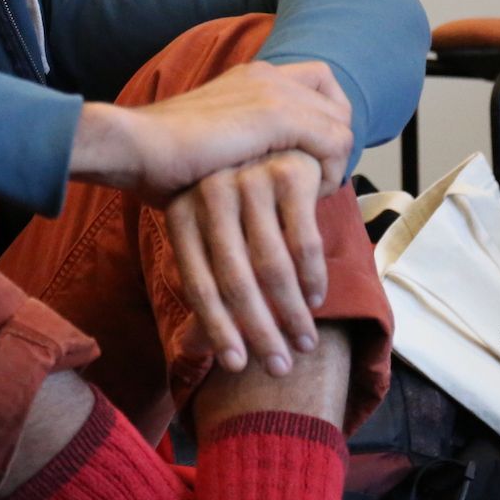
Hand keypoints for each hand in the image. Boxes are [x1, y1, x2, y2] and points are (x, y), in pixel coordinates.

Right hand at [69, 60, 352, 202]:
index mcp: (251, 77)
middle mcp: (267, 76)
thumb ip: (240, 148)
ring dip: (333, 164)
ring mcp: (273, 92)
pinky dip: (329, 172)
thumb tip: (258, 176)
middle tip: (315, 182)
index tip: (310, 160)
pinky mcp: (276, 116)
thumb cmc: (159, 159)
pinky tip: (305, 196)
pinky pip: (335, 142)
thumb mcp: (210, 146)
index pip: (318, 84)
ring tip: (309, 195)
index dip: (324, 121)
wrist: (134, 145)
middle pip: (336, 102)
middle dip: (335, 144)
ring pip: (341, 124)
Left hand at [166, 150, 325, 375]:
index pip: (197, 283)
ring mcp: (250, 179)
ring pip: (272, 267)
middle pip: (235, 281)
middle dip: (261, 332)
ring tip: (304, 344)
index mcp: (181, 211)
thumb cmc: (238, 202)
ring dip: (293, 314)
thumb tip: (194, 350)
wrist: (273, 132)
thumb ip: (209, 283)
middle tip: (280, 367)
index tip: (236, 367)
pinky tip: (318, 299)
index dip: (217, 330)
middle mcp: (210, 192)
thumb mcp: (210, 234)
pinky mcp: (289, 172)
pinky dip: (313, 277)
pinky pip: (305, 241)